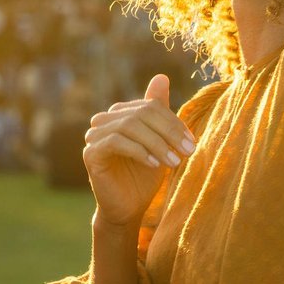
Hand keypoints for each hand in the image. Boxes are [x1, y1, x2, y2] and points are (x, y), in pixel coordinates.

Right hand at [84, 74, 194, 228]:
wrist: (128, 208)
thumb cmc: (144, 175)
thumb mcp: (159, 141)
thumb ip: (159, 111)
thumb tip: (162, 76)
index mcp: (121, 113)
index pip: (151, 106)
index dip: (174, 122)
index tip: (192, 142)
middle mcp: (104, 120)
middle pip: (142, 113)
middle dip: (169, 132)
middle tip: (188, 151)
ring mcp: (94, 135)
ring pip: (130, 126)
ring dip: (157, 144)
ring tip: (174, 162)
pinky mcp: (91, 153)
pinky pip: (116, 142)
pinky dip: (139, 151)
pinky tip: (154, 164)